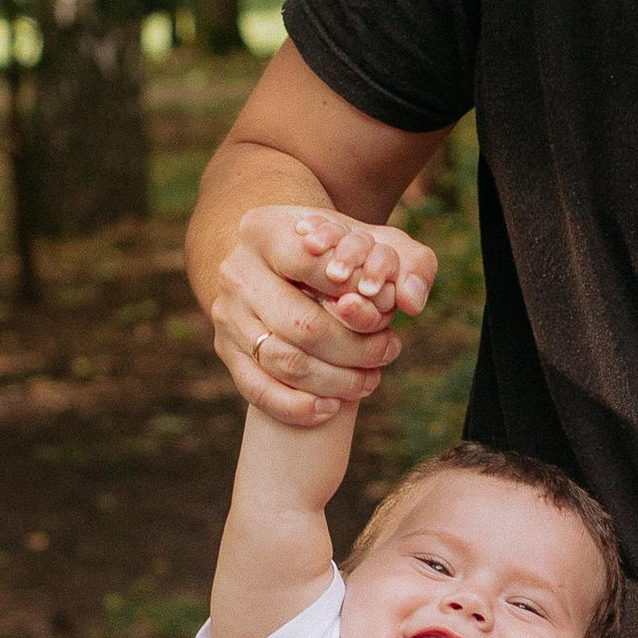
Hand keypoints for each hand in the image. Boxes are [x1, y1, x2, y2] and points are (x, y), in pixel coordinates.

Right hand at [210, 205, 435, 426]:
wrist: (287, 266)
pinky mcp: (226, 351)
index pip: (312, 264)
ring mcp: (227, 313)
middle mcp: (237, 270)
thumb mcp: (375, 241)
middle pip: (302, 324)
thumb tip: (410, 301)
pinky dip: (296, 407)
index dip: (355, 291)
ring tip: (369, 380)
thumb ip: (409, 262)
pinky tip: (331, 408)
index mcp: (265, 229)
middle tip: (388, 351)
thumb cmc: (341, 255)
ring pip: (284, 362)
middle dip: (355, 347)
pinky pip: (257, 390)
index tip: (387, 309)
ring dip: (335, 380)